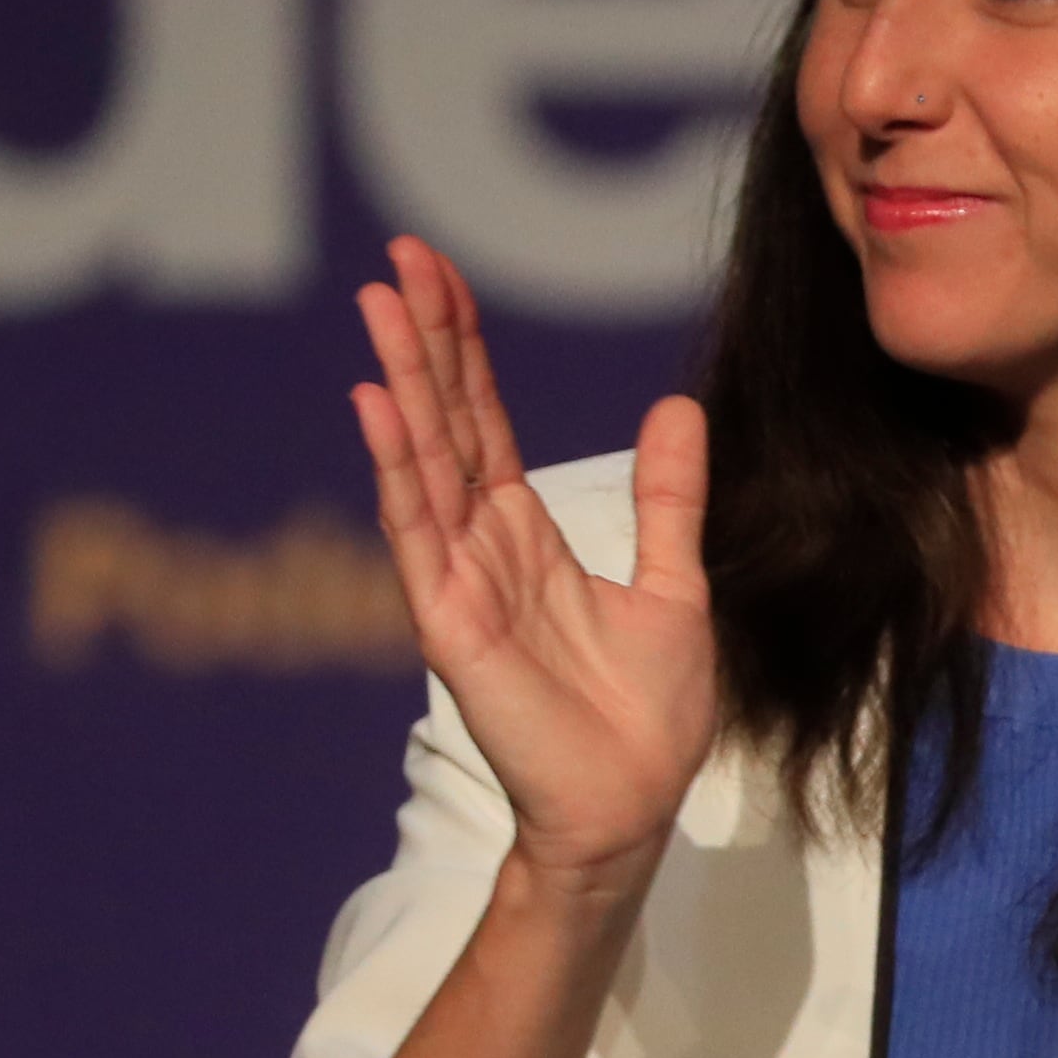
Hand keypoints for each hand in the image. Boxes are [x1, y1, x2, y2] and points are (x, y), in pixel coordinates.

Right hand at [353, 236, 716, 886]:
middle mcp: (483, 546)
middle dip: (425, 341)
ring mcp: (459, 580)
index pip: (484, 421)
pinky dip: (400, 468)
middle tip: (399, 257)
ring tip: (379, 305)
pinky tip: (381, 407)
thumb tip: (678, 407)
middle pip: (446, 422)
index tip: (439, 274)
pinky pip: (420, 532)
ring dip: (402, 382)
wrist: (635, 801)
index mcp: (528, 534)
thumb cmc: (649, 711)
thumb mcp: (675, 583)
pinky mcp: (451, 623)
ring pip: (424, 461)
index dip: (465, 348)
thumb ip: (669, 498)